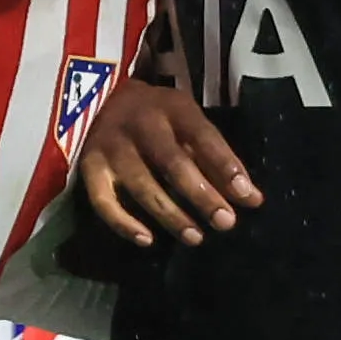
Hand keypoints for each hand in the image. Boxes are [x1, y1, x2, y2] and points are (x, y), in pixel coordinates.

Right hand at [77, 78, 256, 247]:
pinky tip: (146, 240)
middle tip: (225, 222)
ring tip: (195, 237)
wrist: (98, 99)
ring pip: (141, 185)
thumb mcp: (187, 124)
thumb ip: (217, 160)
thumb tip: (252, 200)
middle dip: (201, 195)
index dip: (226, 166)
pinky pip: (102, 201)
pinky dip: (123, 223)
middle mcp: (139, 125)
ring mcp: (110, 146)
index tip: (247, 196)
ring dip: (170, 214)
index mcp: (172, 108)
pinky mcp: (87, 167)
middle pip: (172, 163)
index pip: (203, 137)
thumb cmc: (156, 117)